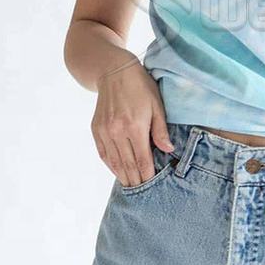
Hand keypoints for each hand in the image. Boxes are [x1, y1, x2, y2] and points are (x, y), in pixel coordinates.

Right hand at [91, 59, 174, 186]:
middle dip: (135, 180)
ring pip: (114, 161)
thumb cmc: (140, 86)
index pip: (142, 159)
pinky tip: (118, 171)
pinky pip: (103, 153)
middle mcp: (117, 131)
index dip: (147, 174)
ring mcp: (104, 131)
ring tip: (131, 186)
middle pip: (127, 164)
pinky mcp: (96, 128)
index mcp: (135, 126)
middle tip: (142, 193)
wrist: (113, 70)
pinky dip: (111, 165)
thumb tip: (168, 150)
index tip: (152, 185)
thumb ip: (161, 130)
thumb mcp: (157, 104)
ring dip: (122, 176)